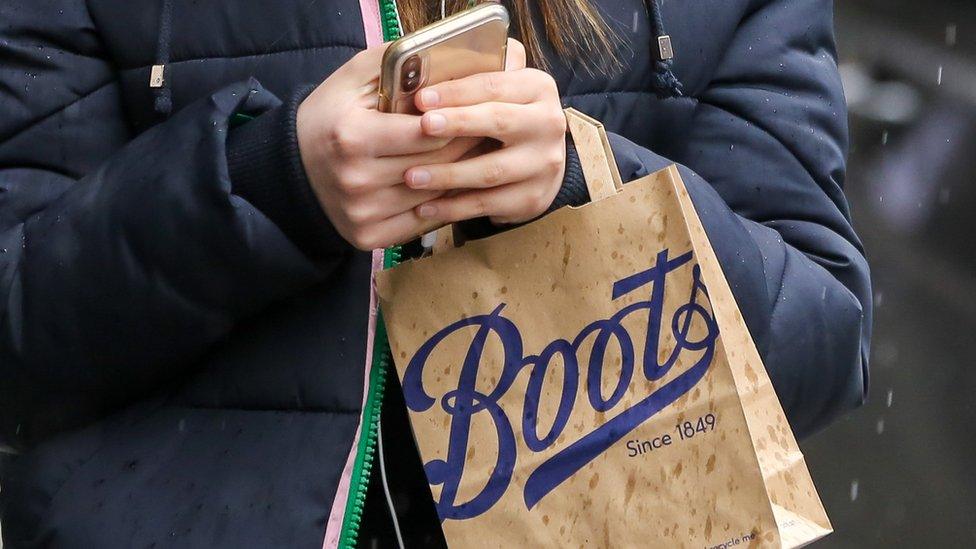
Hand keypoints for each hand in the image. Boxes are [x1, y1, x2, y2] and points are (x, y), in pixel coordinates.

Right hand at [297, 46, 478, 249]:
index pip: (428, 133)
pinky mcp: (368, 237)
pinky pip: (421, 222)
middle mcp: (357, 179)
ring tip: (476, 158)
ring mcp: (362, 213)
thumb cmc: (330, 117)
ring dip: (459, 178)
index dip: (457, 120)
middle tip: (486, 132)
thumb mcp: (352, 78)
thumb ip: (394, 62)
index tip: (477, 111)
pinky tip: (450, 187)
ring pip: (435, 196)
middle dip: (467, 146)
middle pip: (436, 164)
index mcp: (353, 136)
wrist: (291, 168)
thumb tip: (442, 55)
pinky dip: (440, 205)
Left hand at [404, 58, 566, 224]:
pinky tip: (424, 207)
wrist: (542, 163)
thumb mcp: (501, 92)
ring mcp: (543, 164)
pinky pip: (488, 204)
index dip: (456, 92)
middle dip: (458, 124)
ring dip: (448, 174)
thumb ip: (474, 76)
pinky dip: (454, 207)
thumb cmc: (504, 119)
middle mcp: (547, 124)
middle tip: (423, 128)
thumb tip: (421, 71)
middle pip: (498, 121)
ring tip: (411, 177)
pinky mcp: (533, 197)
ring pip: (491, 170)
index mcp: (537, 88)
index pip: (493, 85)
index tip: (422, 99)